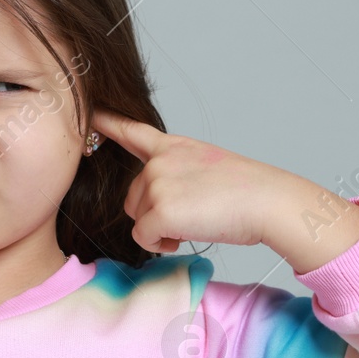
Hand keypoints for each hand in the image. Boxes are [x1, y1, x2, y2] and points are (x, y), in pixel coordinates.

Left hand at [90, 109, 273, 252]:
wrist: (267, 201)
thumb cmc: (247, 191)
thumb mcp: (207, 166)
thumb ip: (177, 173)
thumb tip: (161, 200)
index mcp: (174, 147)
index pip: (133, 131)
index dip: (109, 123)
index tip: (90, 113)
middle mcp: (160, 161)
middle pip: (132, 197)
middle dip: (155, 213)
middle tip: (193, 213)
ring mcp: (158, 183)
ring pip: (137, 218)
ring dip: (160, 229)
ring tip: (195, 221)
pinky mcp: (159, 210)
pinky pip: (144, 238)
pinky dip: (162, 244)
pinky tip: (185, 235)